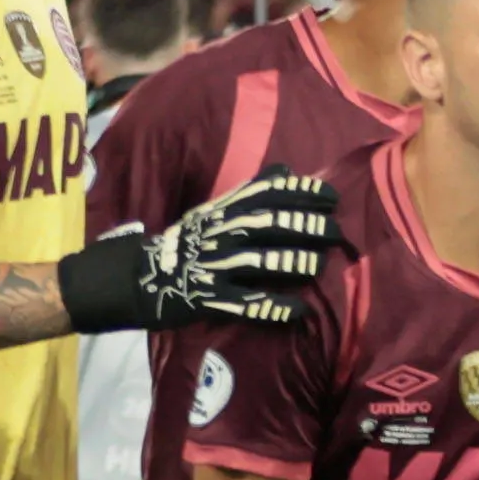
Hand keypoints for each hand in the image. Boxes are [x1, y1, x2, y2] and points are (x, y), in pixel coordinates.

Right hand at [140, 171, 340, 325]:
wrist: (142, 275)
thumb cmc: (189, 241)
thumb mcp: (215, 211)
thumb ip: (251, 192)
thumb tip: (286, 169)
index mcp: (224, 211)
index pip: (267, 194)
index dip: (301, 193)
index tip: (332, 197)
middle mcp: (221, 235)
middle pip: (268, 225)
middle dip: (305, 225)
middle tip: (336, 231)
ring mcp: (214, 267)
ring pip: (260, 262)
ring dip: (293, 262)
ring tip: (319, 265)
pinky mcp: (210, 299)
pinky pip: (246, 304)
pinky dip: (274, 307)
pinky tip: (300, 310)